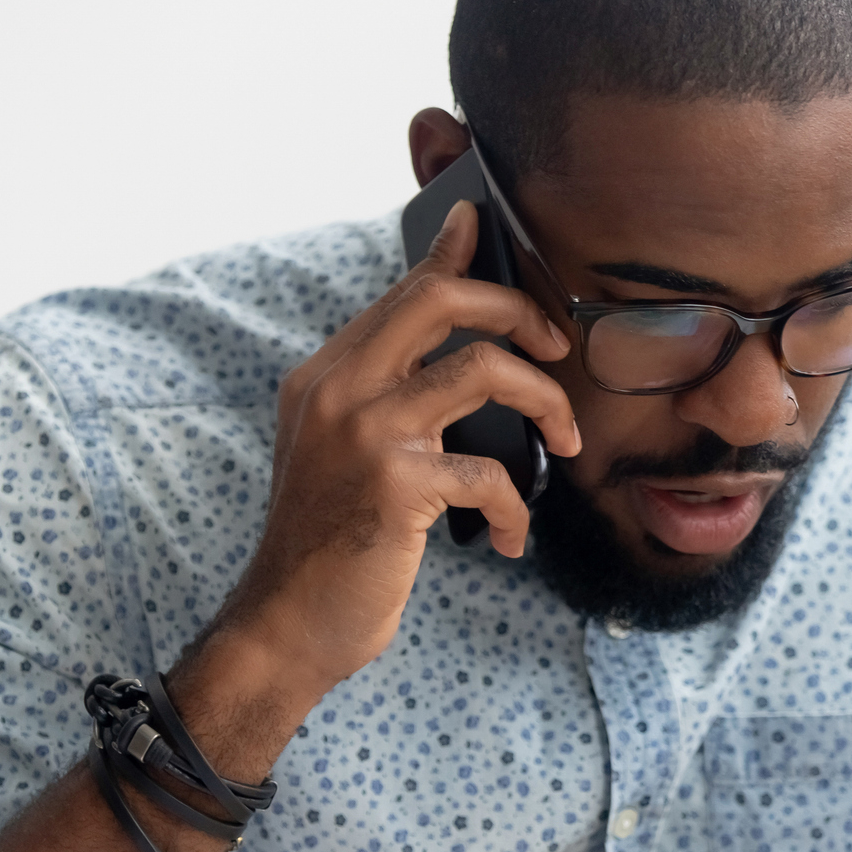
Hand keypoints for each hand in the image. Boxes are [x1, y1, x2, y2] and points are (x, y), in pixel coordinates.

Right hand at [171, 200, 581, 749]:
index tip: (485, 225)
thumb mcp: (347, 456)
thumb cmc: (330, 546)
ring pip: (483, 370)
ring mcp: (364, 433)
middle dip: (518, 311)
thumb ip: (387, 399)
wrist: (285, 627)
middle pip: (441, 301)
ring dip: (545, 403)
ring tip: (567, 441)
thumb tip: (454, 355)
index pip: (404, 293)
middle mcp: (337, 390)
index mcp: (325, 376)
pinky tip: (512, 539)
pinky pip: (491, 473)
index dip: (455, 255)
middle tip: (556, 348)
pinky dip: (516, 509)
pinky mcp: (396, 485)